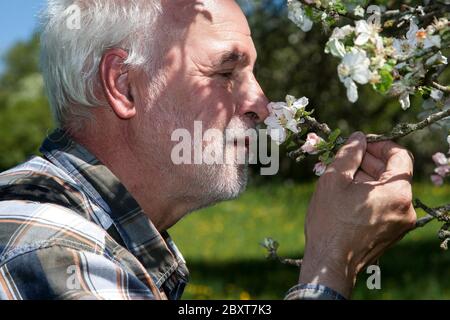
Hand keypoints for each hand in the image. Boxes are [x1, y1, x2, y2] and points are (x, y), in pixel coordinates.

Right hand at [299, 132, 416, 297]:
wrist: (330, 263)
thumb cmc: (330, 221)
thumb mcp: (334, 179)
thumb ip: (349, 153)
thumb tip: (358, 137)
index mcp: (397, 192)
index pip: (400, 156)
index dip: (380, 145)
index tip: (361, 145)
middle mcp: (406, 208)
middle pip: (394, 174)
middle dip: (371, 163)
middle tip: (348, 159)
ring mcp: (401, 224)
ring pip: (388, 191)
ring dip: (369, 180)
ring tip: (344, 178)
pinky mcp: (392, 234)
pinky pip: (386, 206)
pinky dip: (371, 197)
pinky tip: (349, 197)